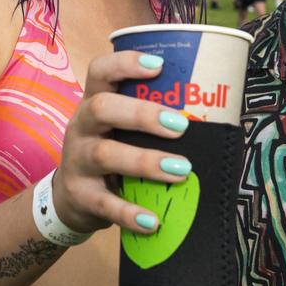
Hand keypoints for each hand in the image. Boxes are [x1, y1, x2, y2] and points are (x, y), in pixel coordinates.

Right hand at [50, 51, 191, 234]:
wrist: (70, 198)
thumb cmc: (110, 152)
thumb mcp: (118, 129)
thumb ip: (148, 120)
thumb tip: (215, 114)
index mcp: (94, 102)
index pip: (100, 71)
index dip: (126, 64)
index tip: (160, 66)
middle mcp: (81, 126)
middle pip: (102, 108)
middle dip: (142, 114)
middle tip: (180, 126)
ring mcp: (77, 161)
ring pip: (104, 154)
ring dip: (145, 161)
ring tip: (181, 170)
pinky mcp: (79, 195)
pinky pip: (104, 203)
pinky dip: (129, 213)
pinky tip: (153, 221)